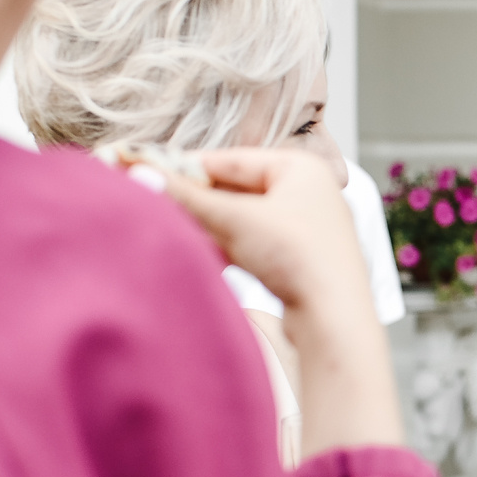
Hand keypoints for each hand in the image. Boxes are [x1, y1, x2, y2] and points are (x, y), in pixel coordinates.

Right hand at [157, 148, 363, 314]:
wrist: (334, 317)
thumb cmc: (300, 257)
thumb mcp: (236, 220)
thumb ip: (189, 198)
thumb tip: (142, 174)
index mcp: (301, 168)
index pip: (232, 159)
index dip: (188, 167)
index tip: (150, 170)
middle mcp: (307, 192)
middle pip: (236, 190)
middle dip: (196, 200)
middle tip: (154, 201)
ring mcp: (304, 227)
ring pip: (242, 219)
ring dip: (208, 226)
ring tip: (172, 228)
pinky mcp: (299, 260)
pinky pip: (252, 244)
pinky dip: (226, 247)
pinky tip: (200, 253)